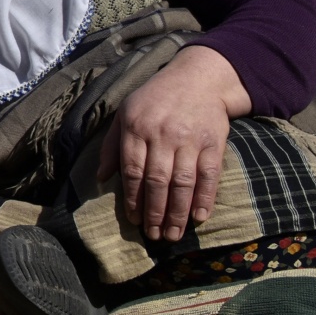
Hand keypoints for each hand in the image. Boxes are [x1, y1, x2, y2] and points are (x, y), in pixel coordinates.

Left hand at [97, 44, 251, 242]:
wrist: (198, 79)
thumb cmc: (155, 99)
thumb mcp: (125, 113)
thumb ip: (112, 145)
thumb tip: (101, 178)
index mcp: (136, 127)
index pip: (132, 170)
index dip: (133, 199)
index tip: (133, 220)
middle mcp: (163, 134)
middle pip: (157, 181)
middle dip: (155, 212)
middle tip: (155, 235)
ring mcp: (190, 139)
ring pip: (182, 183)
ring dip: (178, 212)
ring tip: (174, 234)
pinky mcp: (214, 143)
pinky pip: (209, 175)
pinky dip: (205, 198)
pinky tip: (199, 217)